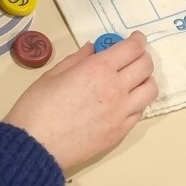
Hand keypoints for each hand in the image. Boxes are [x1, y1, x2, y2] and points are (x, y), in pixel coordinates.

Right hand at [4, 33, 157, 170]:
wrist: (35, 147)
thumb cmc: (37, 107)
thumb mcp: (53, 74)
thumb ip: (78, 59)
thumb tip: (93, 49)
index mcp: (98, 69)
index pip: (131, 48)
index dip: (137, 40)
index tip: (136, 38)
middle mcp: (116, 88)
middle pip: (146, 66)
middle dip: (142, 56)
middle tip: (132, 56)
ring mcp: (121, 112)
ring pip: (150, 89)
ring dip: (145, 79)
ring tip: (133, 79)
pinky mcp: (120, 132)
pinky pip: (140, 111)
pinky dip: (137, 101)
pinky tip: (125, 101)